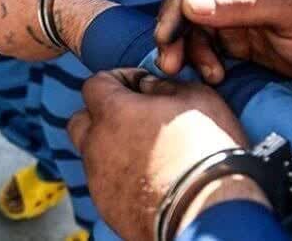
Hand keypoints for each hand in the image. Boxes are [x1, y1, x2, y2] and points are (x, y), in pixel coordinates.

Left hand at [0, 0, 64, 60]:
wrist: (66, 11)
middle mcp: (0, 44)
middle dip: (3, 19)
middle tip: (17, 2)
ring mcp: (21, 53)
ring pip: (16, 39)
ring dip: (22, 27)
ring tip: (35, 9)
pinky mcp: (42, 55)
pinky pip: (35, 43)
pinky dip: (38, 33)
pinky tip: (46, 18)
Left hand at [68, 69, 267, 239]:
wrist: (210, 212)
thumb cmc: (207, 150)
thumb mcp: (197, 99)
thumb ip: (165, 85)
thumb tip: (149, 86)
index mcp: (112, 112)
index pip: (94, 84)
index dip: (117, 79)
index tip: (140, 84)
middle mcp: (96, 145)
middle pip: (81, 122)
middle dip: (101, 115)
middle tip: (133, 118)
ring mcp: (98, 179)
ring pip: (93, 156)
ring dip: (111, 148)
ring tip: (146, 152)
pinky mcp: (108, 208)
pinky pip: (105, 185)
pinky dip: (120, 178)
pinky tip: (149, 180)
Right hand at [155, 0, 291, 88]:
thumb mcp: (289, 8)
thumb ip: (240, 4)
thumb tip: (189, 4)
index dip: (176, 5)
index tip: (167, 33)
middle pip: (187, 6)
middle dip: (174, 33)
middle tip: (168, 61)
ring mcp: (233, 17)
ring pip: (192, 30)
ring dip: (186, 51)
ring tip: (190, 73)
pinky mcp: (237, 42)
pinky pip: (207, 49)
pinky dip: (201, 62)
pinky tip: (214, 75)